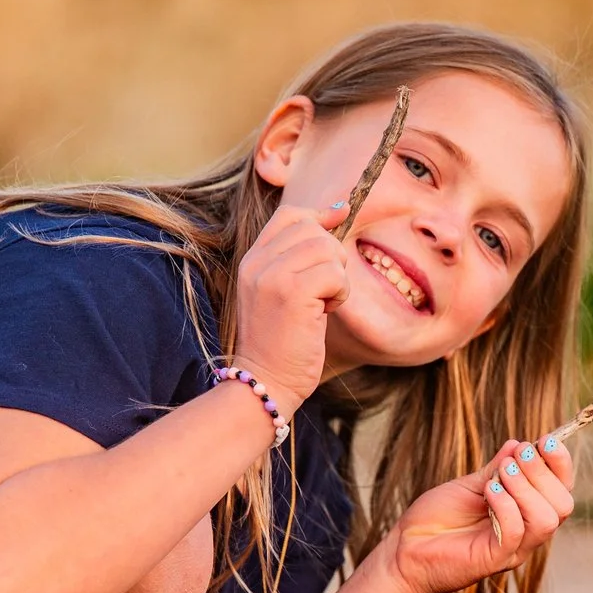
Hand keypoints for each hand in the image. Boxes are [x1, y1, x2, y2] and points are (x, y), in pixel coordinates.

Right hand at [232, 202, 349, 407]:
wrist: (265, 382)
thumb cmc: (282, 343)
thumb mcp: (281, 291)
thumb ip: (300, 256)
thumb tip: (338, 210)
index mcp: (252, 260)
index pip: (289, 215)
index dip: (319, 217)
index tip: (338, 224)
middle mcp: (257, 263)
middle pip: (313, 229)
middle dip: (332, 257)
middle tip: (324, 290)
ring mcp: (272, 276)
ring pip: (327, 249)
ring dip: (337, 277)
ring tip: (323, 303)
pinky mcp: (292, 293)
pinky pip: (335, 274)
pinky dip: (340, 293)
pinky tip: (326, 312)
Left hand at [380, 436, 575, 592]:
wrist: (403, 549)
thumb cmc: (436, 519)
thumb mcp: (471, 485)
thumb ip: (497, 468)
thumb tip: (519, 444)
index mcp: (526, 514)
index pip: (561, 490)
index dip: (560, 463)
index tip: (545, 439)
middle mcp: (526, 534)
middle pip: (562, 505)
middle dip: (542, 473)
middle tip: (517, 457)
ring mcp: (513, 549)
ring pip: (546, 520)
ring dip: (526, 488)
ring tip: (499, 474)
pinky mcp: (493, 559)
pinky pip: (516, 532)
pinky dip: (505, 505)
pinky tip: (487, 491)